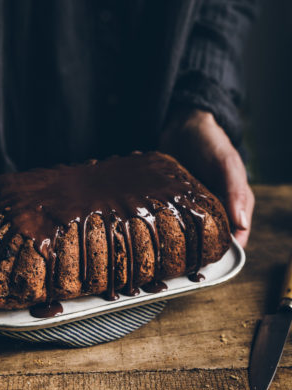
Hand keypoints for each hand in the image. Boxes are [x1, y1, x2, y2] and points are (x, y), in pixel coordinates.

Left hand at [160, 109, 254, 247]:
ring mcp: (190, 205)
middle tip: (176, 258)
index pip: (235, 237)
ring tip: (159, 245)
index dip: (223, 252)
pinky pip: (167, 215)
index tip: (206, 263)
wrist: (184, 124)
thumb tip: (242, 225)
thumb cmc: (211, 142)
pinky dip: (160, 221)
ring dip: (175, 238)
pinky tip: (148, 225)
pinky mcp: (171, 199)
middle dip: (196, 250)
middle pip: (209, 238)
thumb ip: (235, 191)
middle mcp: (212, 208)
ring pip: (186, 230)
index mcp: (233, 203)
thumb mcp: (227, 164)